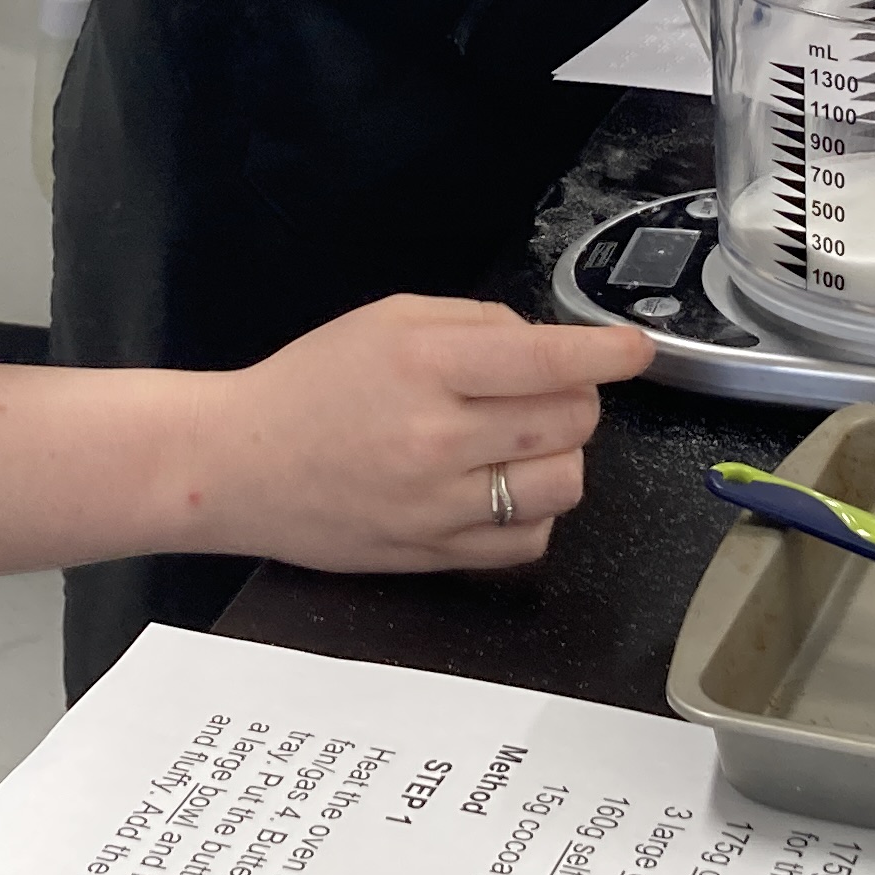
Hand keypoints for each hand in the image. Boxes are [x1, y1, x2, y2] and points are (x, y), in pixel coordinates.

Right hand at [194, 297, 646, 570]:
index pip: (546, 359)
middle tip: (542, 391)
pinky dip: (532, 512)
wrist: (239, 465)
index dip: (606, 353)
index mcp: (426, 365)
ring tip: (521, 442)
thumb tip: (545, 346)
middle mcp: (438, 438)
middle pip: (570, 421)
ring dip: (560, 457)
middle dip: (576, 399)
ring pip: (563, 485)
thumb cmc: (312, 383)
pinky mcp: (436, 555)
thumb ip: (475, 323)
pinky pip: (529, 540)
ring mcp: (439, 506)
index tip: (636, 351)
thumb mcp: (388, 319)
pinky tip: (498, 487)